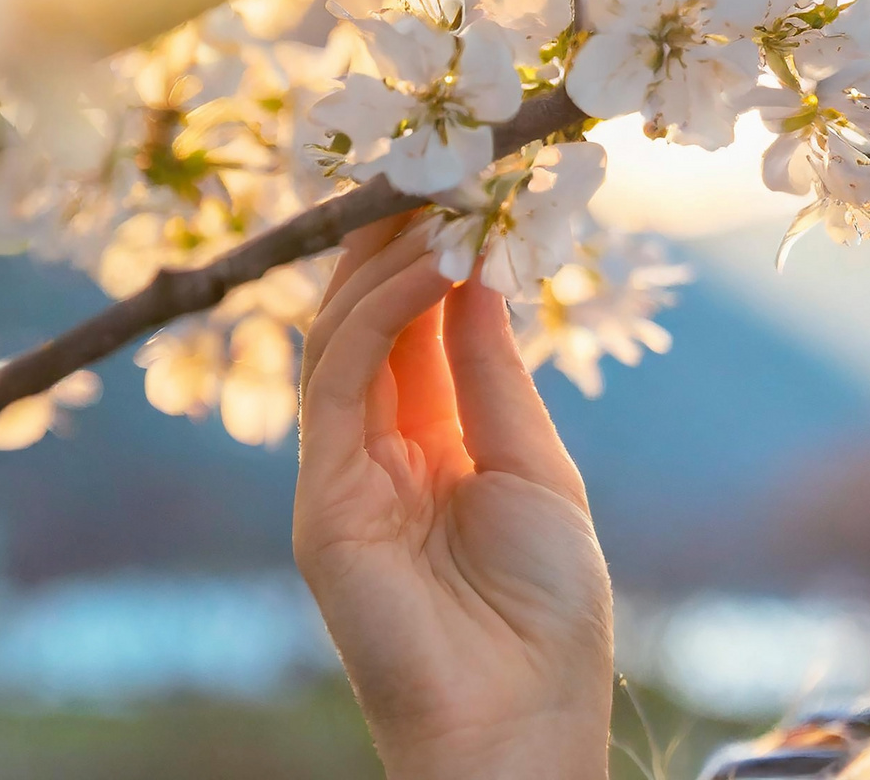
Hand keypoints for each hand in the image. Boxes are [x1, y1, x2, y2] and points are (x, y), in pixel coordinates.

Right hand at [292, 211, 613, 779]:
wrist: (526, 710)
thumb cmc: (548, 603)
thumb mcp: (534, 465)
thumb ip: (490, 374)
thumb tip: (476, 271)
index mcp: (432, 441)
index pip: (413, 326)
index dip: (431, 251)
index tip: (468, 180)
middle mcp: (377, 449)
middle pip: (365, 320)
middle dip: (395, 238)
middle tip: (439, 160)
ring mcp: (341, 473)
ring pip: (341, 337)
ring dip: (390, 260)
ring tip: (446, 197)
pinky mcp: (321, 500)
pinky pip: (339, 382)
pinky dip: (378, 314)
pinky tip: (434, 263)